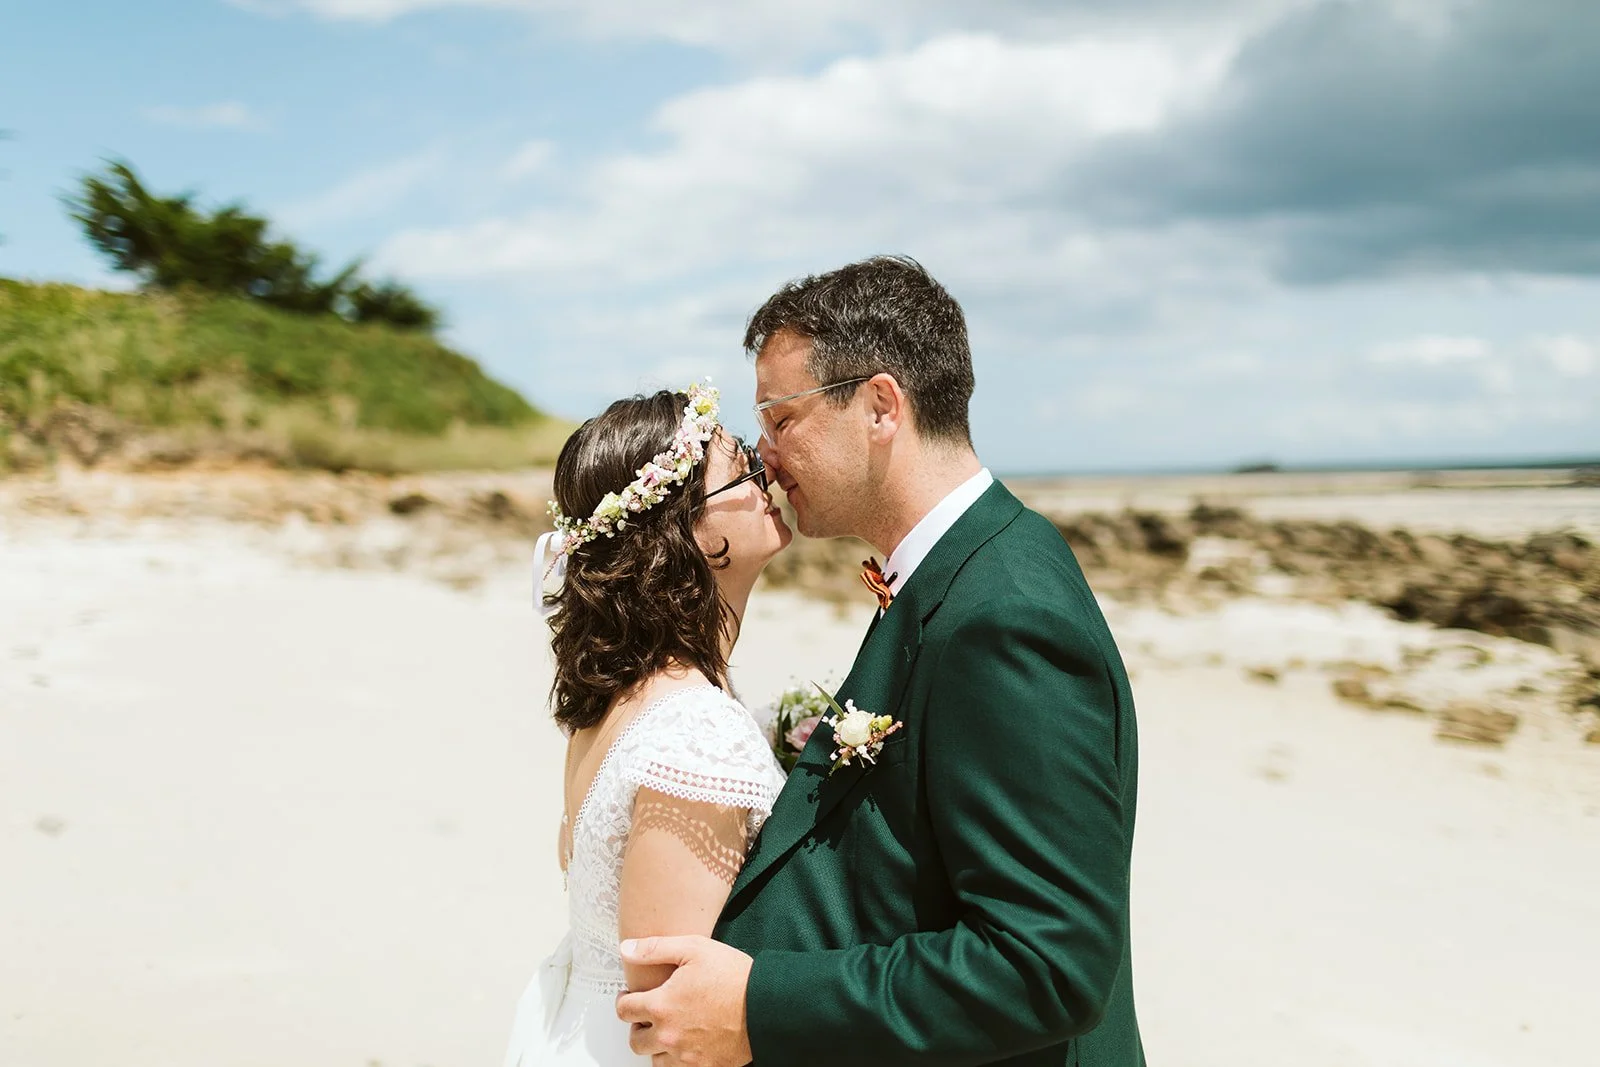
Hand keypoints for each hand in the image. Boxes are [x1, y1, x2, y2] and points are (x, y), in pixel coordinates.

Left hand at [615, 935, 753, 1066]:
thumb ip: (655, 948)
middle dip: (638, 1027)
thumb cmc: (735, 977)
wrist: (767, 1006)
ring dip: (657, 1047)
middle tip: (649, 1016)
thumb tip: (627, 949)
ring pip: (655, 1060)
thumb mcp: (694, 948)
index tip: (630, 997)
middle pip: (635, 1041)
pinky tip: (687, 1044)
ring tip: (669, 1031)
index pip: (625, 1010)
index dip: (624, 1001)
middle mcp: (669, 1035)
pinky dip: (678, 1060)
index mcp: (662, 1006)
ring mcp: (686, 1056)